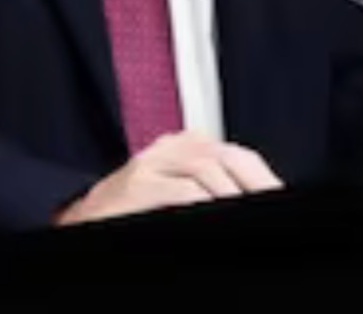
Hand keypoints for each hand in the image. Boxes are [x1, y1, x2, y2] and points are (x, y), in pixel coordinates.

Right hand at [54, 131, 283, 224]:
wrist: (81, 217)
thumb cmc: (132, 210)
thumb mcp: (175, 189)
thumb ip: (208, 185)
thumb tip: (253, 195)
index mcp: (185, 145)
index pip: (238, 156)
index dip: (263, 179)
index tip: (281, 197)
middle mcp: (171, 147)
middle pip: (229, 158)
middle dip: (256, 184)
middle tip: (272, 204)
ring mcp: (152, 164)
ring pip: (208, 170)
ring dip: (233, 194)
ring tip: (248, 213)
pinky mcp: (137, 186)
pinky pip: (181, 191)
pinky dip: (204, 203)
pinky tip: (216, 215)